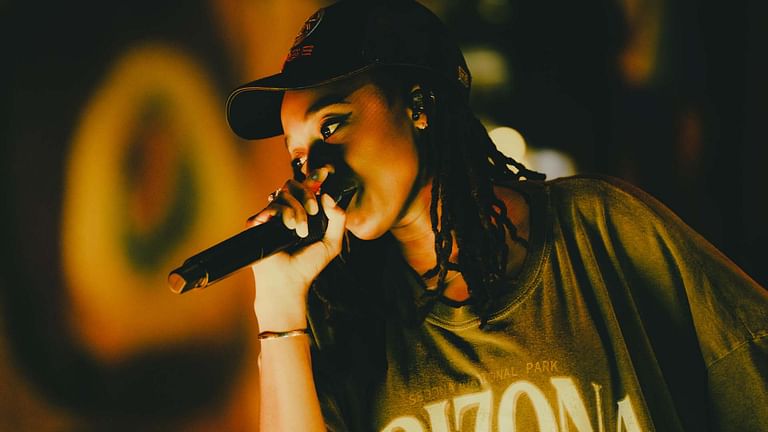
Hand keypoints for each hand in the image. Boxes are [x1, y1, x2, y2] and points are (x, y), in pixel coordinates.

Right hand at [246, 167, 346, 330]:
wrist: (290, 281)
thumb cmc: (309, 265)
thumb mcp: (332, 242)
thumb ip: (337, 218)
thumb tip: (328, 196)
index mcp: (303, 213)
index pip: (306, 187)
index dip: (314, 177)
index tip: (325, 171)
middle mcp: (286, 212)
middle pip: (292, 185)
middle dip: (306, 194)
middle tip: (313, 211)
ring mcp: (271, 217)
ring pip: (282, 195)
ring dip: (296, 211)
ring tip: (299, 231)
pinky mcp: (258, 224)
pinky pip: (269, 208)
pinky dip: (280, 213)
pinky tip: (287, 227)